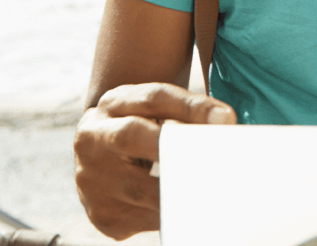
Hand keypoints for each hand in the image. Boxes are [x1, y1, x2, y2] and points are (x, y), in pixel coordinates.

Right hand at [73, 82, 235, 238]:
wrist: (100, 160)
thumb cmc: (143, 128)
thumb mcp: (157, 110)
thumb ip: (188, 112)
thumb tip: (225, 121)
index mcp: (113, 104)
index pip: (153, 97)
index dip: (191, 107)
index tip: (226, 118)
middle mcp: (92, 138)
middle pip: (131, 136)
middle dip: (172, 146)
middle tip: (211, 159)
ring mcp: (90, 179)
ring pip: (140, 188)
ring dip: (179, 191)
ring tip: (213, 190)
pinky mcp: (100, 214)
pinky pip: (143, 219)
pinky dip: (171, 216)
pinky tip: (189, 209)